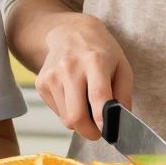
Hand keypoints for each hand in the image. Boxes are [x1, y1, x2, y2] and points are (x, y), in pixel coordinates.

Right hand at [35, 13, 132, 141]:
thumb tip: (120, 123)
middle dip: (89, 132)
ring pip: (65, 119)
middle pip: (75, 115)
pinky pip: (57, 112)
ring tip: (86, 105)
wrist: (70, 32)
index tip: (106, 132)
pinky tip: (73, 96)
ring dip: (79, 121)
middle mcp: (70, 67)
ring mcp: (52, 75)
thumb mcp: (122, 66)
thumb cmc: (101, 51)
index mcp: (95, 61)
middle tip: (98, 131)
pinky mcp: (41, 83)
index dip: (101, 119)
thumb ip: (124, 95)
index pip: (97, 95)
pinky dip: (67, 111)